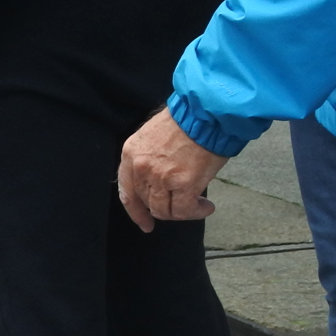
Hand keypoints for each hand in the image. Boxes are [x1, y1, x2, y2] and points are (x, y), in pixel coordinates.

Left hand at [116, 106, 226, 232]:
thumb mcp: (153, 136)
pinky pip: (184, 210)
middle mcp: (141, 167)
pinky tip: (206, 206)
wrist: (208, 112)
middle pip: (147, 202)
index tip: (145, 223)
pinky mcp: (183, 184)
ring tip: (197, 204)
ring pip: (164, 210)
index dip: (136, 212)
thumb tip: (157, 181)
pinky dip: (196, 212)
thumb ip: (149, 158)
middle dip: (165, 207)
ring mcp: (161, 177)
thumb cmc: (188, 120)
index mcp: (131, 153)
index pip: (127, 192)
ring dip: (182, 212)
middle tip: (183, 204)